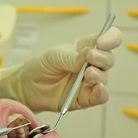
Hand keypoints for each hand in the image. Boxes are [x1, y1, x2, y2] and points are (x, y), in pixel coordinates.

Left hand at [0, 27, 122, 111]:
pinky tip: (99, 88)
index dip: (111, 38)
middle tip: (91, 58)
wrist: (27, 87)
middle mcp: (91, 64)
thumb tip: (90, 53)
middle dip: (103, 57)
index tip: (102, 42)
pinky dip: (102, 93)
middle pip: (108, 59)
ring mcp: (89, 82)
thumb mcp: (54, 56)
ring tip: (87, 74)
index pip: (107, 39)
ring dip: (99, 75)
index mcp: (85, 48)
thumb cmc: (41, 66)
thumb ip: (72, 56)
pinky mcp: (85, 98)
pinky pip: (99, 97)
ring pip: (104, 78)